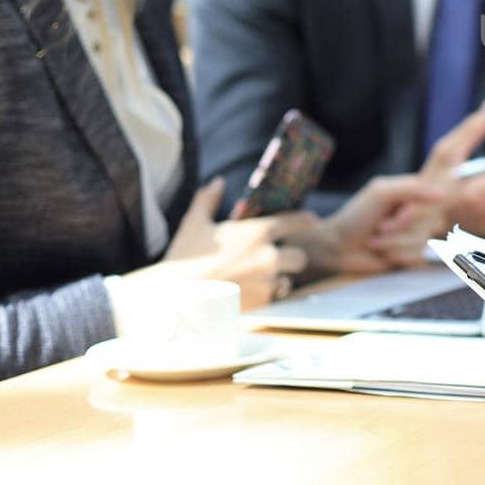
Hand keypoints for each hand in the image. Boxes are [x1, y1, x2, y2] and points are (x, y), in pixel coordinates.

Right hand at [128, 178, 314, 309]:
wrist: (173, 299)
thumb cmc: (183, 258)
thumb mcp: (193, 224)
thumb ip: (208, 200)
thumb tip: (218, 181)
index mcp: (257, 232)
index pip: (298, 221)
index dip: (306, 221)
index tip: (311, 220)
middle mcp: (269, 256)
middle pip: (300, 257)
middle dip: (291, 259)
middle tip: (276, 260)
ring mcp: (267, 281)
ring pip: (287, 280)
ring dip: (278, 280)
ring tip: (255, 280)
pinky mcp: (261, 303)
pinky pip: (272, 298)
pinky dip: (265, 296)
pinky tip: (246, 294)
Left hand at [309, 98, 484, 272]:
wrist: (340, 250)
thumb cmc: (356, 216)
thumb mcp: (380, 193)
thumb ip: (413, 190)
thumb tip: (443, 194)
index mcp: (422, 181)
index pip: (451, 152)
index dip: (471, 130)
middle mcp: (429, 202)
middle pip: (455, 202)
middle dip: (418, 223)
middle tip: (387, 226)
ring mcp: (427, 227)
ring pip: (429, 236)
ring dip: (398, 241)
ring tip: (376, 238)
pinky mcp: (422, 251)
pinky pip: (422, 256)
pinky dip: (399, 255)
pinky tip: (383, 254)